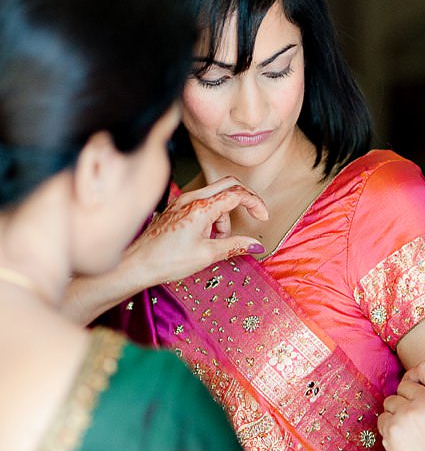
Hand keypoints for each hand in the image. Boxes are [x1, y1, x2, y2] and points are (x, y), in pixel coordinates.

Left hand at [123, 177, 268, 285]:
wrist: (136, 264)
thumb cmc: (166, 260)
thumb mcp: (207, 255)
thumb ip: (235, 245)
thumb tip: (255, 245)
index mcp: (201, 208)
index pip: (237, 194)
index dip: (255, 204)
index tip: (263, 217)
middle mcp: (191, 199)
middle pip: (228, 186)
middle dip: (244, 200)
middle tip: (254, 215)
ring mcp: (181, 202)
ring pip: (215, 197)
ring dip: (225, 215)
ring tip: (218, 239)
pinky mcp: (176, 208)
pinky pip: (201, 203)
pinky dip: (212, 216)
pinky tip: (206, 235)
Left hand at [378, 361, 424, 450]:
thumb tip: (411, 384)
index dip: (415, 376)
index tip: (412, 386)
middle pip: (404, 385)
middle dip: (404, 401)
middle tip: (413, 424)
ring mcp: (411, 413)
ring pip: (390, 402)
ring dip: (394, 417)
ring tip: (409, 438)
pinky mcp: (393, 428)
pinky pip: (382, 419)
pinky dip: (387, 431)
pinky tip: (401, 446)